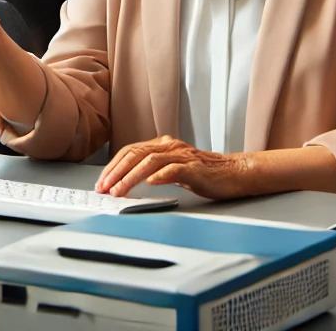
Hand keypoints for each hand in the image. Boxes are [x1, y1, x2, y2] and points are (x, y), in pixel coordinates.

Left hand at [96, 135, 252, 198]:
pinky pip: (174, 170)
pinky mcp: (194, 168)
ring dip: (130, 177)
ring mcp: (182, 155)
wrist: (233, 173)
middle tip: (104, 188)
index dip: (113, 166)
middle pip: (135, 154)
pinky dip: (159, 176)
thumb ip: (153, 170)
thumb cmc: (203, 174)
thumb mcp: (173, 169)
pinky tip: (149, 183)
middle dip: (116, 172)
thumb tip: (125, 183)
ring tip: (119, 191)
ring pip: (149, 161)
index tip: (101, 182)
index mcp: (162, 145)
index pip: (130, 151)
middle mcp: (169, 146)